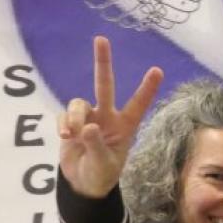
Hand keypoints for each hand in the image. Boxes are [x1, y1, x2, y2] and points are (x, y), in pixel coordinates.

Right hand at [58, 36, 162, 200]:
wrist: (83, 183)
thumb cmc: (102, 174)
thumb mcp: (104, 165)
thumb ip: (96, 146)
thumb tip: (87, 126)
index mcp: (125, 127)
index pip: (138, 105)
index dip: (146, 88)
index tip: (158, 70)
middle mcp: (107, 117)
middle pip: (104, 85)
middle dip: (102, 62)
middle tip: (101, 39)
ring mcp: (88, 118)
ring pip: (79, 103)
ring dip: (75, 116)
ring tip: (72, 134)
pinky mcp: (70, 122)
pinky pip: (64, 114)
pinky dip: (64, 123)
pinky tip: (65, 136)